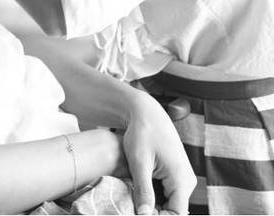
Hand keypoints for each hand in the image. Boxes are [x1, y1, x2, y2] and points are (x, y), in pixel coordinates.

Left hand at [121, 93, 195, 214]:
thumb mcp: (139, 163)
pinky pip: (166, 193)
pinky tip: (137, 194)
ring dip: (152, 205)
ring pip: (169, 202)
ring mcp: (182, 178)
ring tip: (132, 203)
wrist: (146, 113)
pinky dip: (153, 196)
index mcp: (182, 180)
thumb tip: (144, 215)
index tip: (137, 213)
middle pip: (173, 209)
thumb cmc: (142, 134)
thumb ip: (143, 191)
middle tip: (132, 208)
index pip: (176, 213)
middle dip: (154, 212)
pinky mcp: (174, 174)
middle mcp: (187, 182)